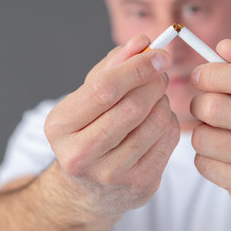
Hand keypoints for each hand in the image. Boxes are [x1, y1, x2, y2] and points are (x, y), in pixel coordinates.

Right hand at [44, 35, 179, 219]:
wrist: (88, 188)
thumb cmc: (88, 130)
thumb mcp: (89, 95)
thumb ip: (114, 65)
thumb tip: (142, 42)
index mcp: (60, 127)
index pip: (104, 90)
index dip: (137, 68)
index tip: (159, 54)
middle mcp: (80, 155)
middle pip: (133, 107)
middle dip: (154, 82)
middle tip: (160, 73)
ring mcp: (112, 175)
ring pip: (156, 123)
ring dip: (163, 102)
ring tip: (154, 99)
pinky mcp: (140, 185)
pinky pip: (169, 140)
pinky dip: (170, 122)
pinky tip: (157, 121)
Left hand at [189, 39, 230, 208]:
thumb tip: (224, 47)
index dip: (213, 74)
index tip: (199, 76)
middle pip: (215, 108)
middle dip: (199, 103)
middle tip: (203, 105)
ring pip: (202, 136)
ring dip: (201, 131)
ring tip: (218, 131)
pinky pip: (202, 162)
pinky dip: (204, 156)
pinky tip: (222, 154)